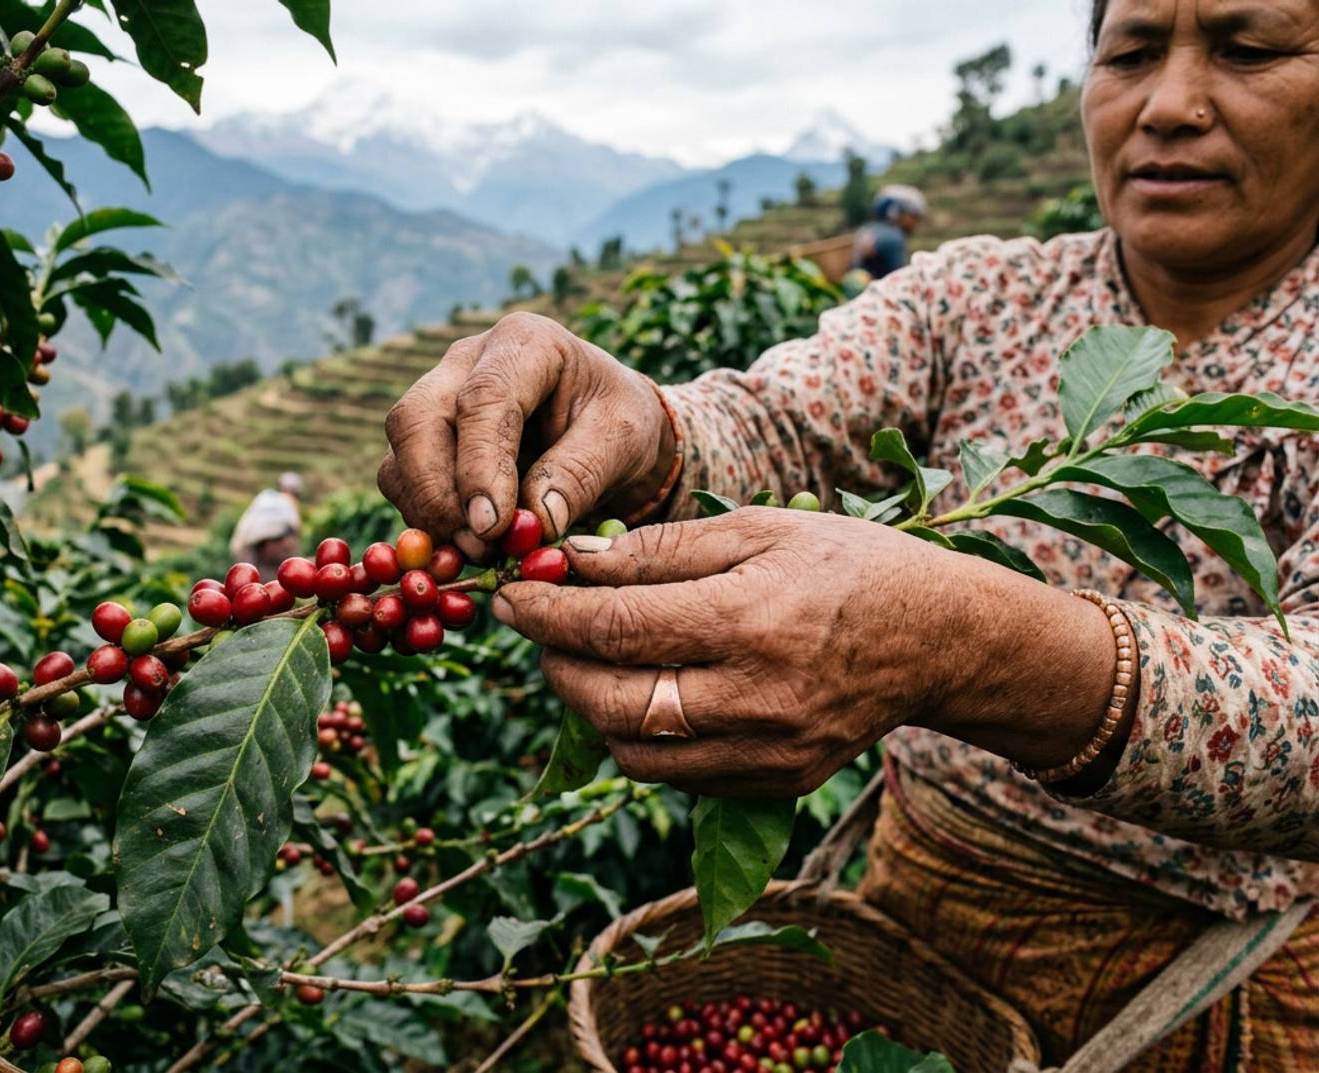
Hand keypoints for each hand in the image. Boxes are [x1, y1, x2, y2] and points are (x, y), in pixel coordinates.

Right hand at [378, 312, 675, 559]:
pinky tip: (466, 545)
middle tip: (479, 547)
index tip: (492, 525)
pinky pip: (400, 480)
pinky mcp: (422, 439)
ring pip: (400, 453)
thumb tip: (532, 523)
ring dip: (429, 512)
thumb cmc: (617, 424)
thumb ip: (580, 474)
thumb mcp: (622, 440)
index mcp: (524, 343)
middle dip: (438, 493)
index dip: (480, 465)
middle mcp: (465, 361)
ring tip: (481, 553)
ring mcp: (436, 397)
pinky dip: (425, 520)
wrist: (605, 429)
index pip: (483, 398)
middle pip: (417, 419)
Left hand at [492, 507, 1116, 797]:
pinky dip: (638, 738)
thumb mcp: (757, 528)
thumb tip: (571, 560)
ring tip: (586, 660)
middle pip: (611, 699)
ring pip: (633, 750)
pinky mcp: (774, 784)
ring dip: (589, 706)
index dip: (546, 613)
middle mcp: (754, 697)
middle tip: (540, 628)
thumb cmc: (846, 566)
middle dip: (555, 663)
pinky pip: (674, 775)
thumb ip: (659, 549)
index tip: (508, 595)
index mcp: (748, 619)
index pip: (614, 627)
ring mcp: (765, 752)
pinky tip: (639, 694)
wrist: (939, 640)